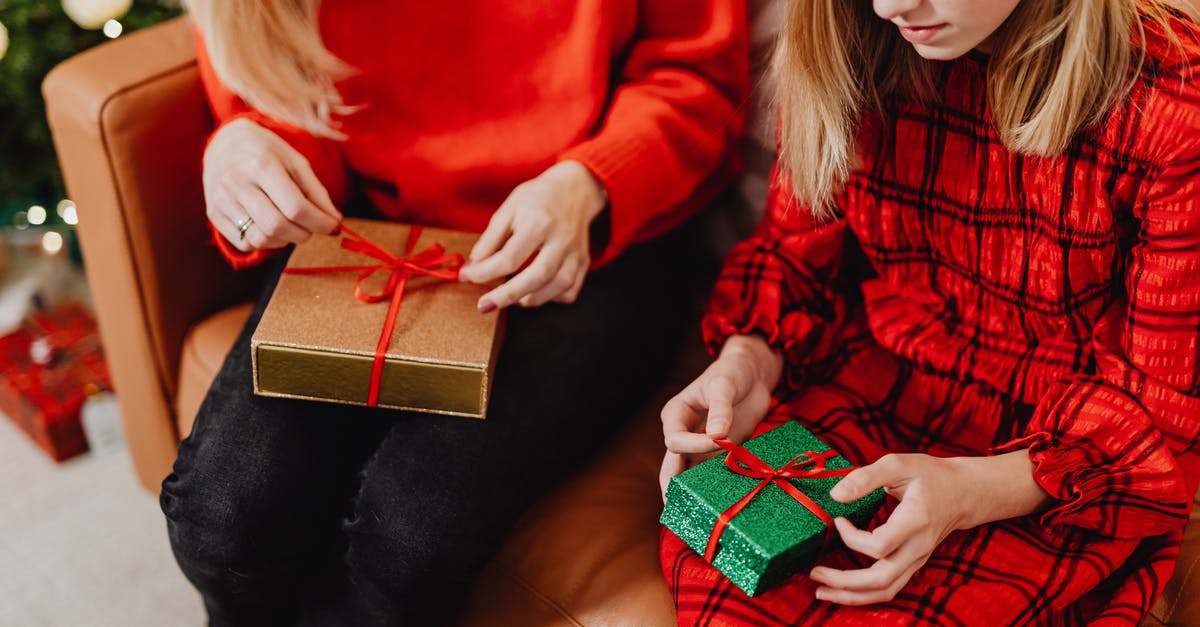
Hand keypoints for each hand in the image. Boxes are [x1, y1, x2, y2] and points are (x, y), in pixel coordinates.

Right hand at [203, 118, 341, 251]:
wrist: (224, 144)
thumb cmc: (267, 153)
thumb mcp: (296, 163)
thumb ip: (317, 193)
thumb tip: (335, 223)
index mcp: (261, 165)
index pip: (295, 207)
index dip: (320, 222)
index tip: (333, 226)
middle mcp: (237, 182)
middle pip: (277, 226)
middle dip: (303, 233)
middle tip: (312, 228)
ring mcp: (222, 199)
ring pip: (261, 238)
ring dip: (285, 240)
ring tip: (292, 226)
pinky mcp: (214, 213)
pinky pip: (245, 243)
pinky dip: (266, 243)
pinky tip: (271, 228)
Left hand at [457, 160, 606, 310]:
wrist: (574, 189)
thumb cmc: (537, 198)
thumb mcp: (508, 209)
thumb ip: (490, 239)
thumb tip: (472, 269)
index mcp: (539, 222)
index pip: (510, 257)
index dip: (485, 272)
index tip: (467, 277)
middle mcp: (562, 239)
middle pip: (537, 277)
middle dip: (507, 296)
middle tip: (484, 305)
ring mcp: (576, 252)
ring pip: (558, 287)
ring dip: (530, 299)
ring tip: (511, 299)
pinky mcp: (583, 262)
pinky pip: (570, 291)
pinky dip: (552, 298)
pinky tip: (536, 291)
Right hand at [658, 334, 783, 498]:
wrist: (753, 374)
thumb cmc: (732, 372)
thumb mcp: (724, 384)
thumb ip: (719, 409)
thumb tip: (717, 435)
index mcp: (676, 415)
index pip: (674, 440)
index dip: (693, 445)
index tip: (719, 440)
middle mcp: (684, 433)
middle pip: (671, 467)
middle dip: (674, 488)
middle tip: (676, 512)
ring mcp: (701, 446)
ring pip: (691, 475)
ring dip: (695, 492)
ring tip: (699, 516)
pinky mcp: (720, 453)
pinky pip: (714, 473)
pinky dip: (717, 486)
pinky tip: (722, 502)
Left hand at [810, 450, 1049, 604]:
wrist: (963, 493)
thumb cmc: (929, 475)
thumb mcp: (899, 464)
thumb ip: (866, 477)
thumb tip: (836, 495)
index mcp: (915, 521)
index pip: (880, 545)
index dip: (852, 537)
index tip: (837, 519)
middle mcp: (917, 547)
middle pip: (880, 579)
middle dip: (843, 582)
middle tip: (814, 573)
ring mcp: (917, 560)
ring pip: (885, 591)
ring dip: (851, 595)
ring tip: (821, 591)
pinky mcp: (912, 564)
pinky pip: (890, 588)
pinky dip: (864, 594)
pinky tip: (843, 590)